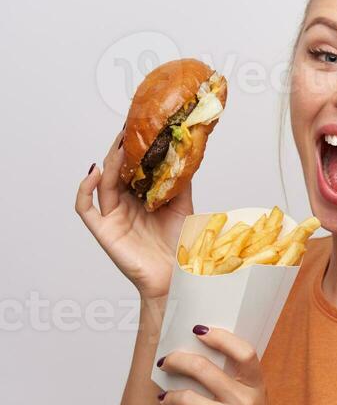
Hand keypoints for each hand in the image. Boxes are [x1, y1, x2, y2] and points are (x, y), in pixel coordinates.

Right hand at [74, 127, 193, 298]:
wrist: (178, 277)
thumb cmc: (180, 248)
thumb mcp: (183, 208)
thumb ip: (180, 183)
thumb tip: (184, 154)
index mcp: (142, 199)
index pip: (133, 168)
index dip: (134, 149)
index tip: (139, 127)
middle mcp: (125, 205)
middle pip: (116, 172)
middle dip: (120, 150)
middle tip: (128, 128)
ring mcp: (112, 217)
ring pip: (103, 184)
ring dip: (110, 164)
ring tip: (119, 146)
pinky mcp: (103, 231)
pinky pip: (85, 207)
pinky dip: (85, 188)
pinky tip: (95, 173)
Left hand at [155, 325, 288, 404]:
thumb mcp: (254, 404)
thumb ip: (234, 382)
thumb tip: (195, 356)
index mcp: (257, 389)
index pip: (244, 352)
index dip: (220, 337)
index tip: (199, 330)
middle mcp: (248, 404)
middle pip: (204, 369)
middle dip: (177, 360)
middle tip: (165, 362)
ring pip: (186, 397)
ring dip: (170, 396)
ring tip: (166, 398)